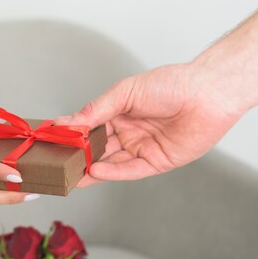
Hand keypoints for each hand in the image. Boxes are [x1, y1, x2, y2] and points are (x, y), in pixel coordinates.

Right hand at [56, 63, 242, 184]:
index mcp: (117, 113)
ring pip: (110, 163)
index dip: (70, 135)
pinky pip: (130, 170)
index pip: (88, 127)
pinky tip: (96, 171)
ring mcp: (141, 148)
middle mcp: (127, 132)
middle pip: (96, 148)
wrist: (208, 93)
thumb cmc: (170, 84)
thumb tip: (68, 122)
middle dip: (77, 156)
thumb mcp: (125, 92)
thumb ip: (96, 109)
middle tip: (56, 163)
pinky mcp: (156, 162)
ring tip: (70, 174)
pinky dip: (113, 172)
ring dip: (91, 169)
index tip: (50, 140)